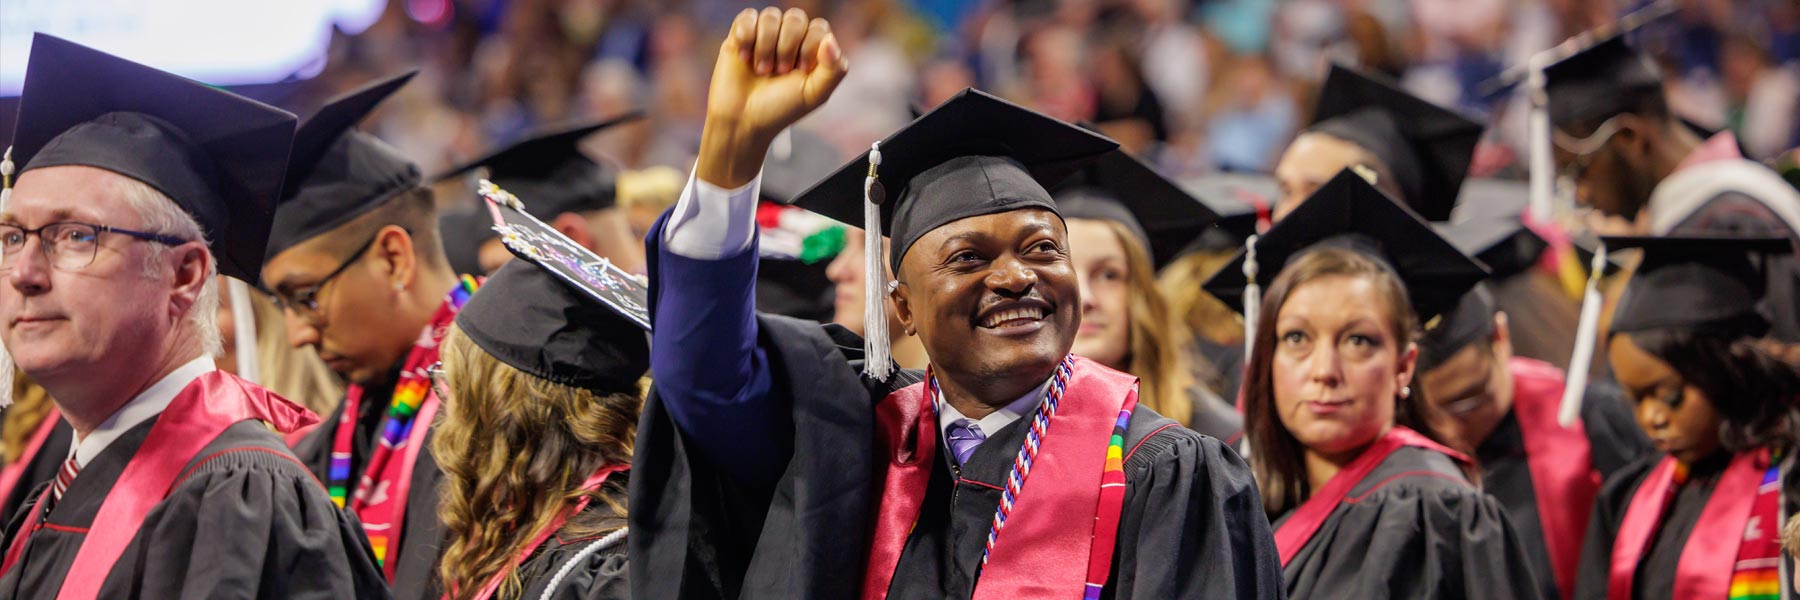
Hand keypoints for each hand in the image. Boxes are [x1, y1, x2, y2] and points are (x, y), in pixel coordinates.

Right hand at [697, 7, 848, 188]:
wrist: (742, 120)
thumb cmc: (780, 109)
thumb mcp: (814, 95)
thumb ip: (834, 70)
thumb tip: (830, 39)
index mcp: (812, 50)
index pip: (819, 28)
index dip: (809, 46)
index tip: (799, 70)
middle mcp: (790, 39)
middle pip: (796, 18)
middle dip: (787, 47)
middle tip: (779, 72)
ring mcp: (765, 34)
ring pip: (771, 16)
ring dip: (765, 45)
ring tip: (761, 70)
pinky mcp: (741, 34)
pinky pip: (747, 17)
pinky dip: (746, 37)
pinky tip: (744, 58)